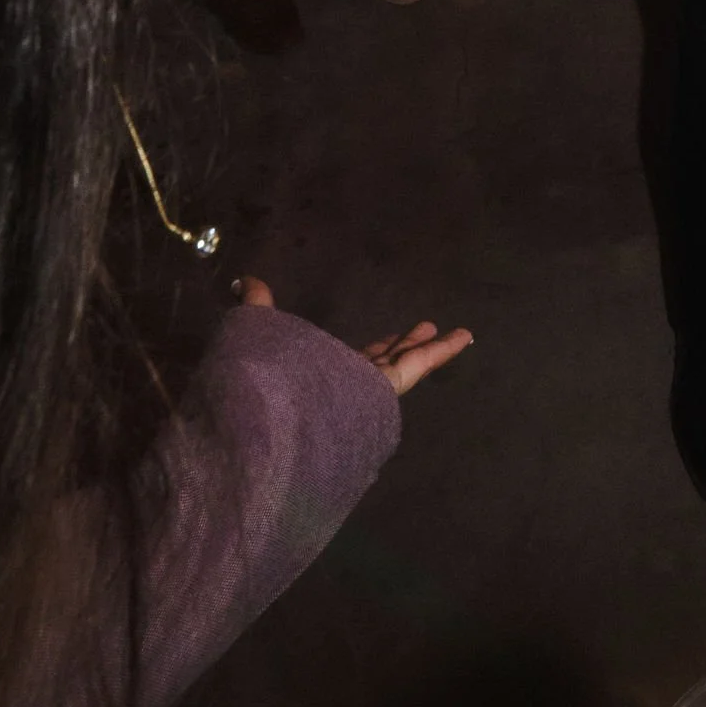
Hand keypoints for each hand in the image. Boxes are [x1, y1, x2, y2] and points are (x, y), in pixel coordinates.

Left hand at [237, 278, 473, 397]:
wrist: (274, 424)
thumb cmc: (266, 383)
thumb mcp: (258, 334)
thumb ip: (257, 308)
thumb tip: (244, 281)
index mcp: (324, 376)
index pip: (355, 362)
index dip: (374, 350)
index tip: (389, 338)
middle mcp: (349, 385)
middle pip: (386, 361)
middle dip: (405, 346)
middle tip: (425, 331)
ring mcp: (368, 387)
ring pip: (406, 361)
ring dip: (430, 347)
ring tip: (455, 334)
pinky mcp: (384, 387)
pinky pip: (416, 365)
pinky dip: (439, 351)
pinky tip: (462, 336)